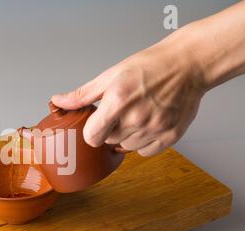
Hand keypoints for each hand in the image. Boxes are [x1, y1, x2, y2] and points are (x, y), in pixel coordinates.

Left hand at [51, 34, 205, 156]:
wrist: (187, 64)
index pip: (92, 137)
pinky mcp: (170, 136)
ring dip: (127, 136)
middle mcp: (137, 118)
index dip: (91, 132)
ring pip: (127, 147)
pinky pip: (146, 151)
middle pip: (109, 141)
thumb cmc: (149, 67)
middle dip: (110, 129)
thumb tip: (58, 102)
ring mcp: (155, 128)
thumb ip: (82, 95)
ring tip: (138, 114)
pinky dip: (144, 142)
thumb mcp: (110, 75)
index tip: (96, 124)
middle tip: (122, 111)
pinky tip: (148, 123)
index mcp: (118, 101)